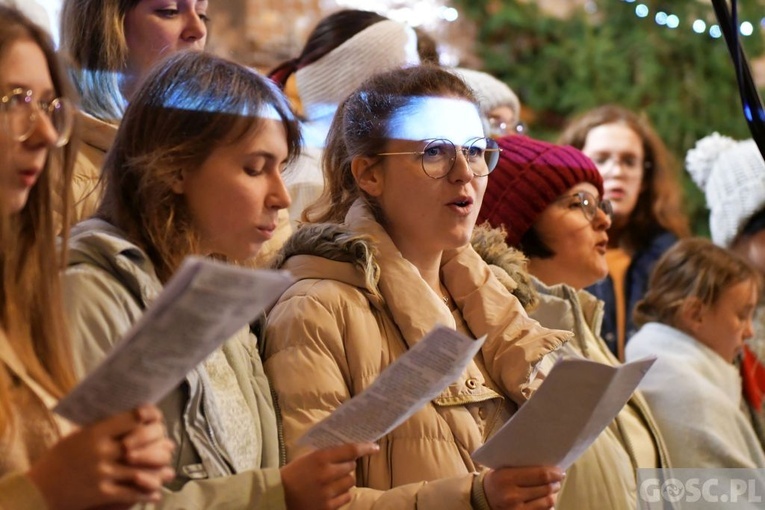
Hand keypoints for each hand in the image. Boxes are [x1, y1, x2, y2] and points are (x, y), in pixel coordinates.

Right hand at [27, 405, 174, 509]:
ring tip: (169, 473)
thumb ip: (104, 428)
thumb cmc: (59, 459)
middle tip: (168, 448)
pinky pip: (132, 493)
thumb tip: (134, 418)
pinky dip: (147, 493)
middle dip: (159, 446)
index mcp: (95, 432)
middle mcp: (102, 451)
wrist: (38, 490)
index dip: (149, 416)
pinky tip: (156, 493)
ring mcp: (103, 473)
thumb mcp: (78, 436)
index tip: (154, 418)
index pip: (132, 418)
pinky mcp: (102, 493)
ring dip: (159, 473)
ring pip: (142, 471)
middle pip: (143, 444)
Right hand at [280, 442, 378, 509]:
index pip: (350, 450)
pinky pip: (346, 497)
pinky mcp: (327, 507)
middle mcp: (326, 474)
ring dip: (345, 480)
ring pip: (351, 482)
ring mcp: (328, 492)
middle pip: (351, 467)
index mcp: (320, 458)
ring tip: (334, 481)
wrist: (278, 496)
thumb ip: (327, 454)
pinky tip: (331, 493)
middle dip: (348, 466)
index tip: (374, 447)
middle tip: (338, 467)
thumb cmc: (293, 474)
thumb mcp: (308, 458)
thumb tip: (349, 451)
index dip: (365, 448)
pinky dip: (342, 494)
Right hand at [484, 466, 563, 509]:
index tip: (560, 471)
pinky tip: (545, 499)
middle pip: (546, 489)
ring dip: (553, 494)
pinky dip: (547, 505)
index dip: (554, 473)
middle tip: (557, 479)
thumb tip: (548, 466)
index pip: (540, 475)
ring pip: (547, 502)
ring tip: (552, 489)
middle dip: (555, 483)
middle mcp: (512, 496)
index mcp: (507, 478)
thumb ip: (522, 467)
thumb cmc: (496, 480)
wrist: (481, 499)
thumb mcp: (504, 469)